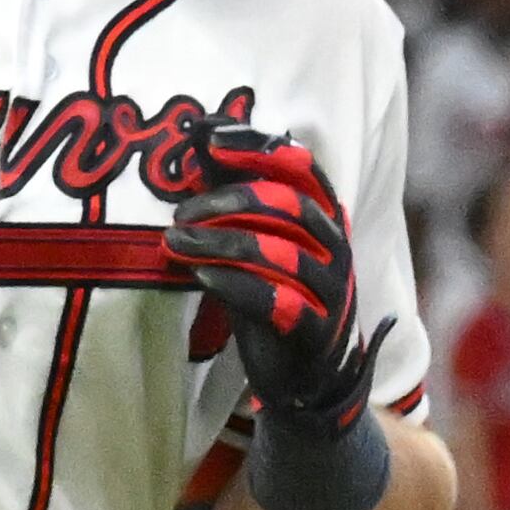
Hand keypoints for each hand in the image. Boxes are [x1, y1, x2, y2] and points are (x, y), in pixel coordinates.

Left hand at [166, 124, 381, 425]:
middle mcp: (335, 247)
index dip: (257, 147)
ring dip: (218, 241)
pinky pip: (277, 301)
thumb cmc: (276, 295)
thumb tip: (199, 133)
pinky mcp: (316, 331)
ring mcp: (331, 290)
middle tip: (180, 213)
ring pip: (279, 252)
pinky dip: (233, 283)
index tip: (209, 138)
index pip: (301, 166)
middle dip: (226, 201)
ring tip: (174, 242)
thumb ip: (234, 191)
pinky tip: (199, 275)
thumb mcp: (256, 238)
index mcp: (325, 216)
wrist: (306, 376)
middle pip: (287, 205)